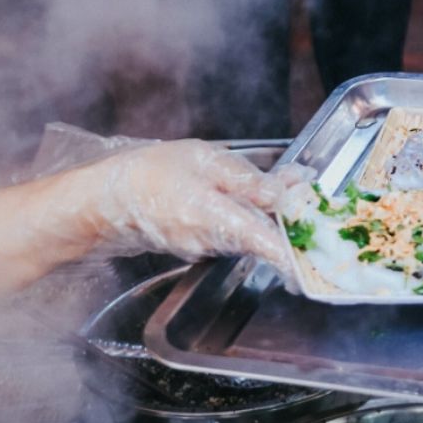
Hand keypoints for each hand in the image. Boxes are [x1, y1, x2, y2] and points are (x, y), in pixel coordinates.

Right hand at [60, 140, 296, 267]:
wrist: (110, 199)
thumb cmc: (151, 173)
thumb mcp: (203, 159)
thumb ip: (246, 178)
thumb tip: (284, 191)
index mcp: (213, 217)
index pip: (262, 242)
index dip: (291, 254)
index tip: (313, 263)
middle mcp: (212, 241)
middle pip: (263, 238)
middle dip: (290, 223)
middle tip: (312, 200)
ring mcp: (206, 250)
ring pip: (250, 236)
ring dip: (271, 218)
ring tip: (289, 189)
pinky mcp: (200, 249)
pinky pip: (234, 235)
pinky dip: (248, 219)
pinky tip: (253, 199)